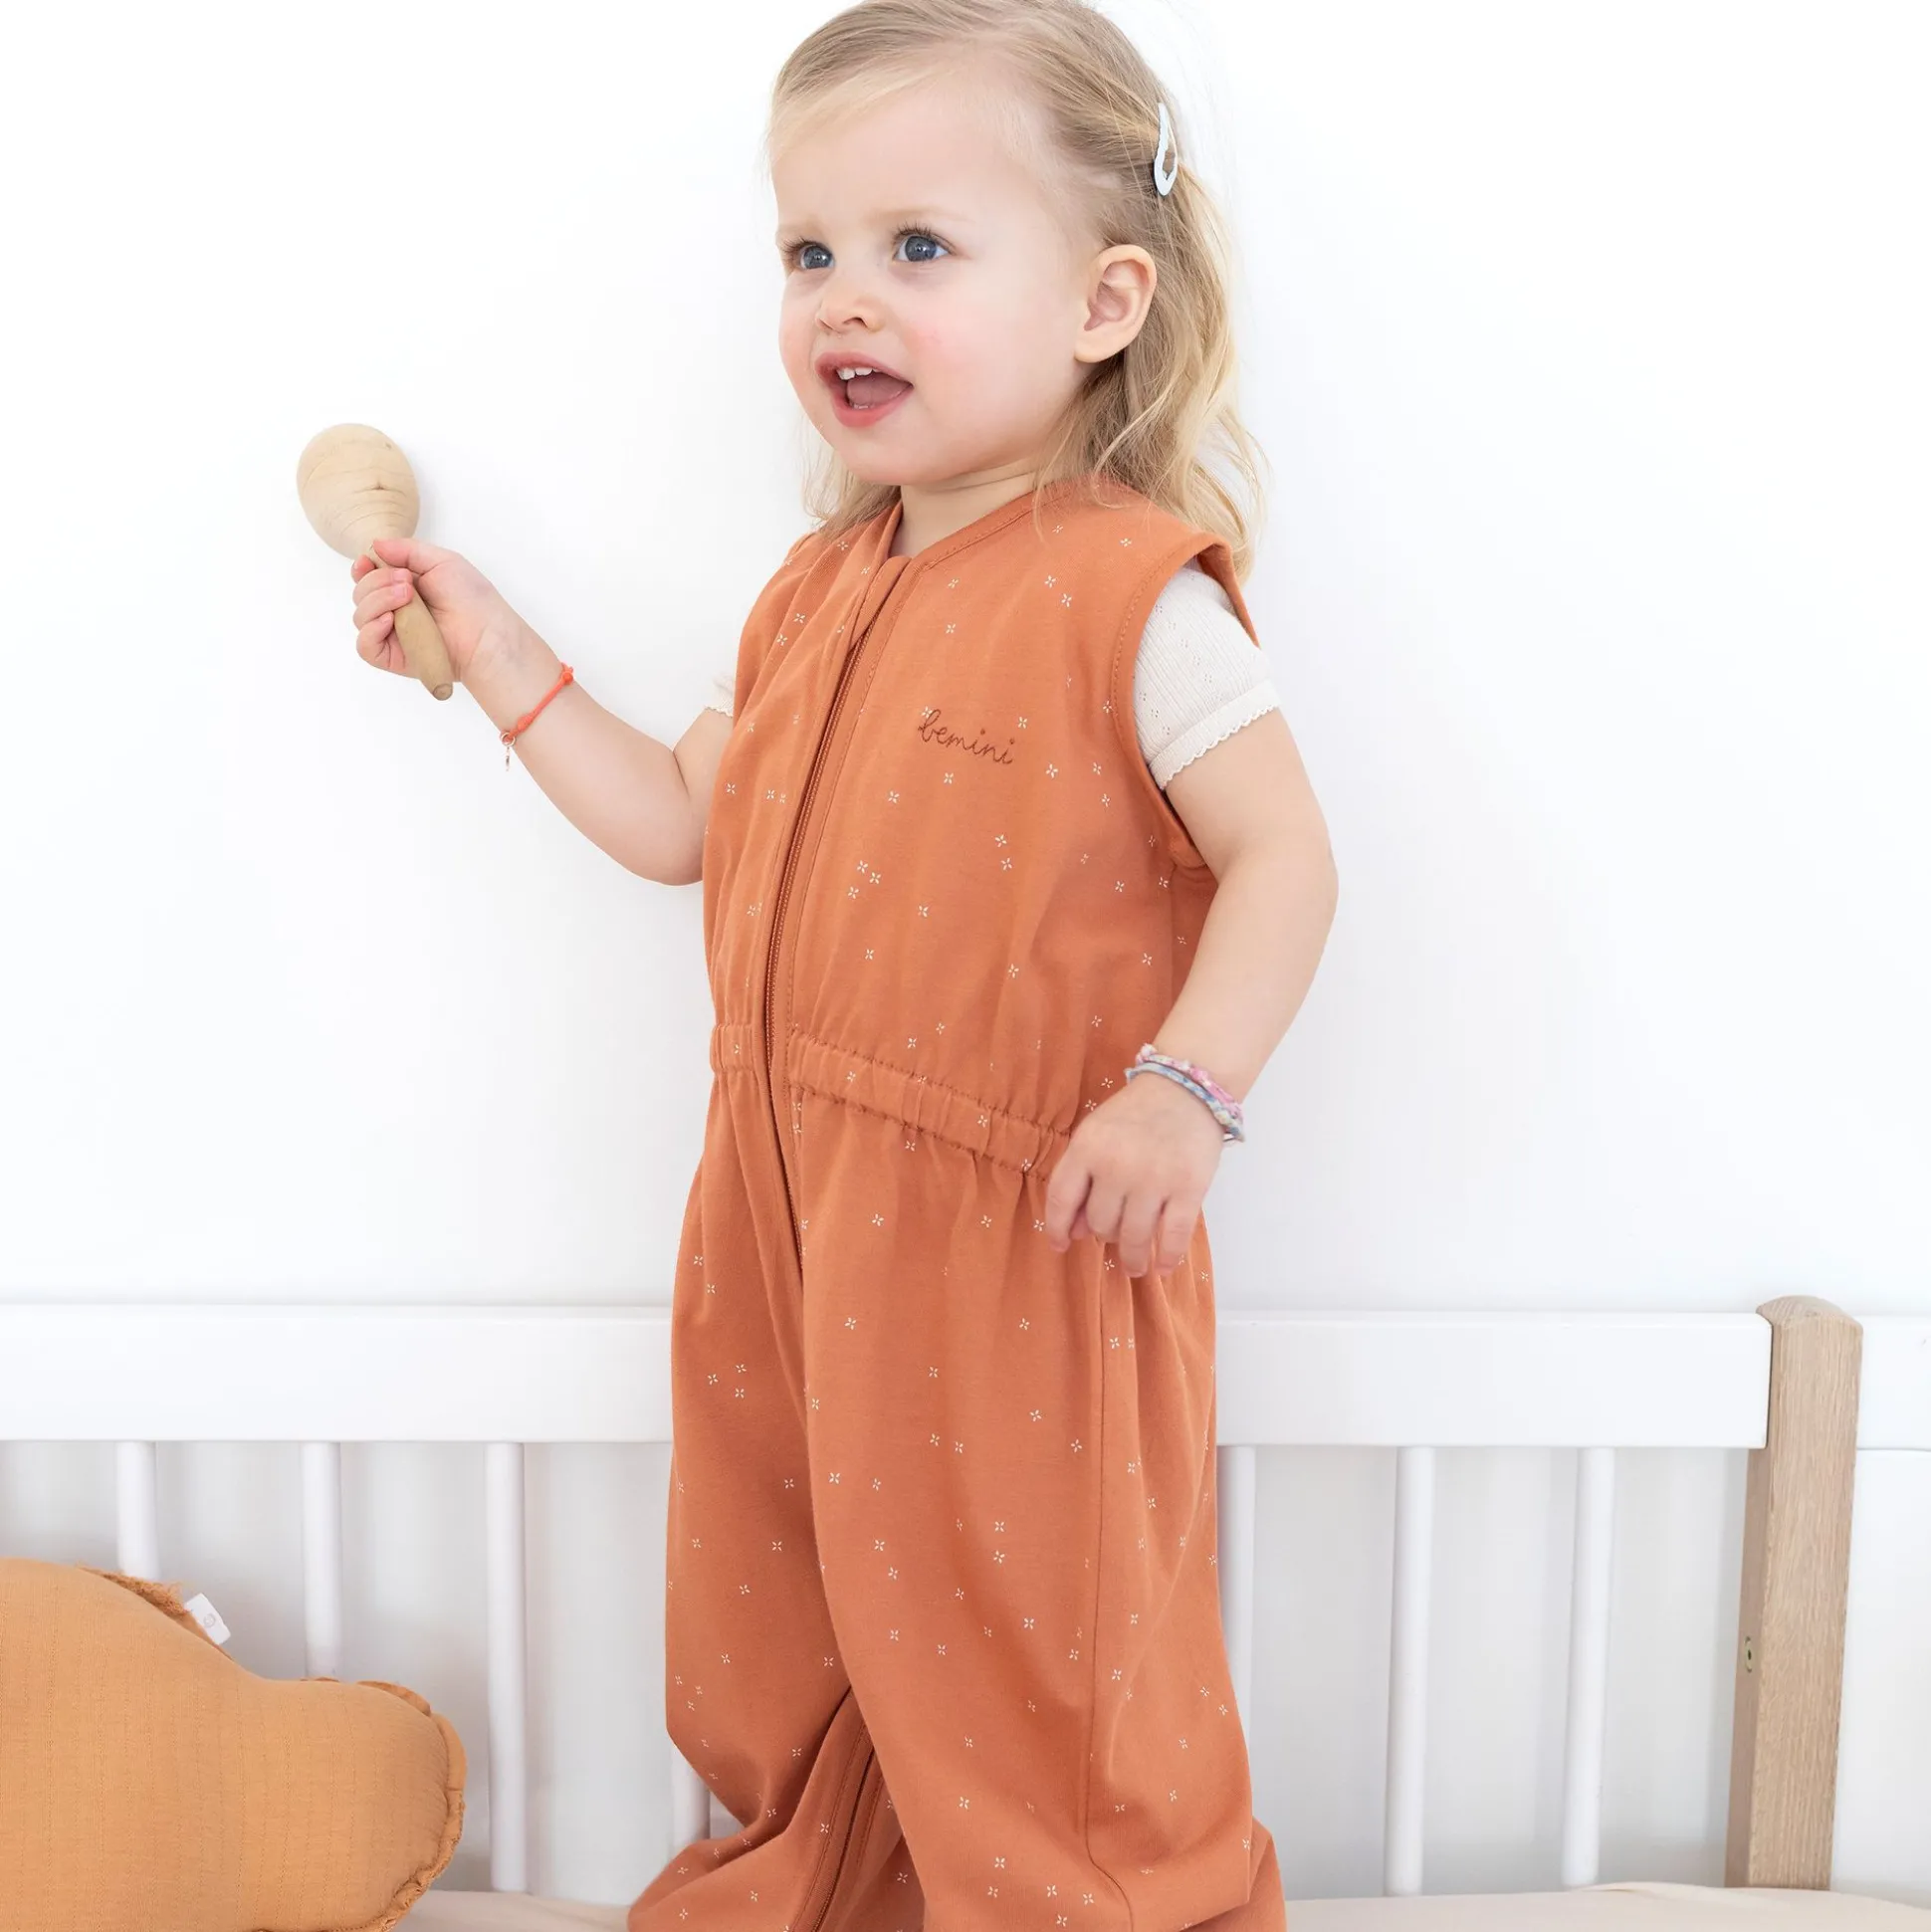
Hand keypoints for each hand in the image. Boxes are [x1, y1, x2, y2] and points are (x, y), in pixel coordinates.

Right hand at [349, 535, 527, 685]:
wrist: (487, 634)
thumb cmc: (472, 599)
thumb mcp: (442, 561)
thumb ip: (407, 550)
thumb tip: (375, 543)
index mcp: (402, 586)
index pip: (367, 576)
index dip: (362, 567)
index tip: (367, 561)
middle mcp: (394, 609)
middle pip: (361, 593)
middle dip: (377, 581)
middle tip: (407, 582)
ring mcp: (392, 634)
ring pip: (360, 616)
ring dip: (377, 600)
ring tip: (408, 597)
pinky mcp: (393, 657)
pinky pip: (365, 646)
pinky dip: (371, 630)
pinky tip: (390, 620)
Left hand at [1043, 1068, 1226, 1278]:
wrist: (1188, 1086)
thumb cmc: (1137, 1113)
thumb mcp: (1097, 1133)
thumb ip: (1081, 1177)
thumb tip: (1073, 1231)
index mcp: (1087, 1147)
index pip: (1061, 1199)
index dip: (1056, 1229)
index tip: (1061, 1245)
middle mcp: (1116, 1165)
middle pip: (1099, 1223)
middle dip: (1105, 1234)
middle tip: (1116, 1234)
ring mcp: (1154, 1178)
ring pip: (1133, 1237)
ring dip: (1133, 1258)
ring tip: (1135, 1265)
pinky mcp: (1189, 1188)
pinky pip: (1173, 1236)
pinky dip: (1167, 1257)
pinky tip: (1163, 1266)